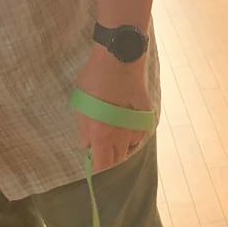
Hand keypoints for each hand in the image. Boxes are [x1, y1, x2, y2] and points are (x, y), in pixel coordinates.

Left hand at [75, 45, 152, 171]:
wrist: (120, 60)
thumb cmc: (95, 80)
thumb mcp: (81, 104)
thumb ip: (85, 129)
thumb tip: (88, 145)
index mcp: (103, 134)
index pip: (103, 164)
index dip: (96, 166)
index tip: (92, 161)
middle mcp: (123, 135)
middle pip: (118, 159)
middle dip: (108, 156)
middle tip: (100, 145)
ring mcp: (137, 127)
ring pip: (129, 147)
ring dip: (120, 145)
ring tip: (112, 131)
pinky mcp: (146, 119)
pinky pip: (138, 134)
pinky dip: (131, 134)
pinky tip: (125, 122)